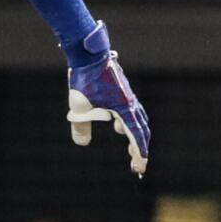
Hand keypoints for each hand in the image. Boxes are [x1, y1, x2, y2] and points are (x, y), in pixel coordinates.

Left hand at [65, 23, 147, 175]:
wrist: (90, 56)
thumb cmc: (84, 80)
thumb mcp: (79, 106)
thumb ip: (80, 125)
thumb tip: (82, 143)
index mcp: (124, 108)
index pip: (135, 134)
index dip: (139, 151)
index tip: (141, 165)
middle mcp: (130, 103)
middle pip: (141, 129)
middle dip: (140, 147)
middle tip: (137, 164)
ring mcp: (127, 96)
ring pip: (138, 119)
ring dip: (136, 135)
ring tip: (131, 149)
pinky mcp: (122, 91)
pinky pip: (130, 110)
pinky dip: (129, 122)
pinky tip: (118, 124)